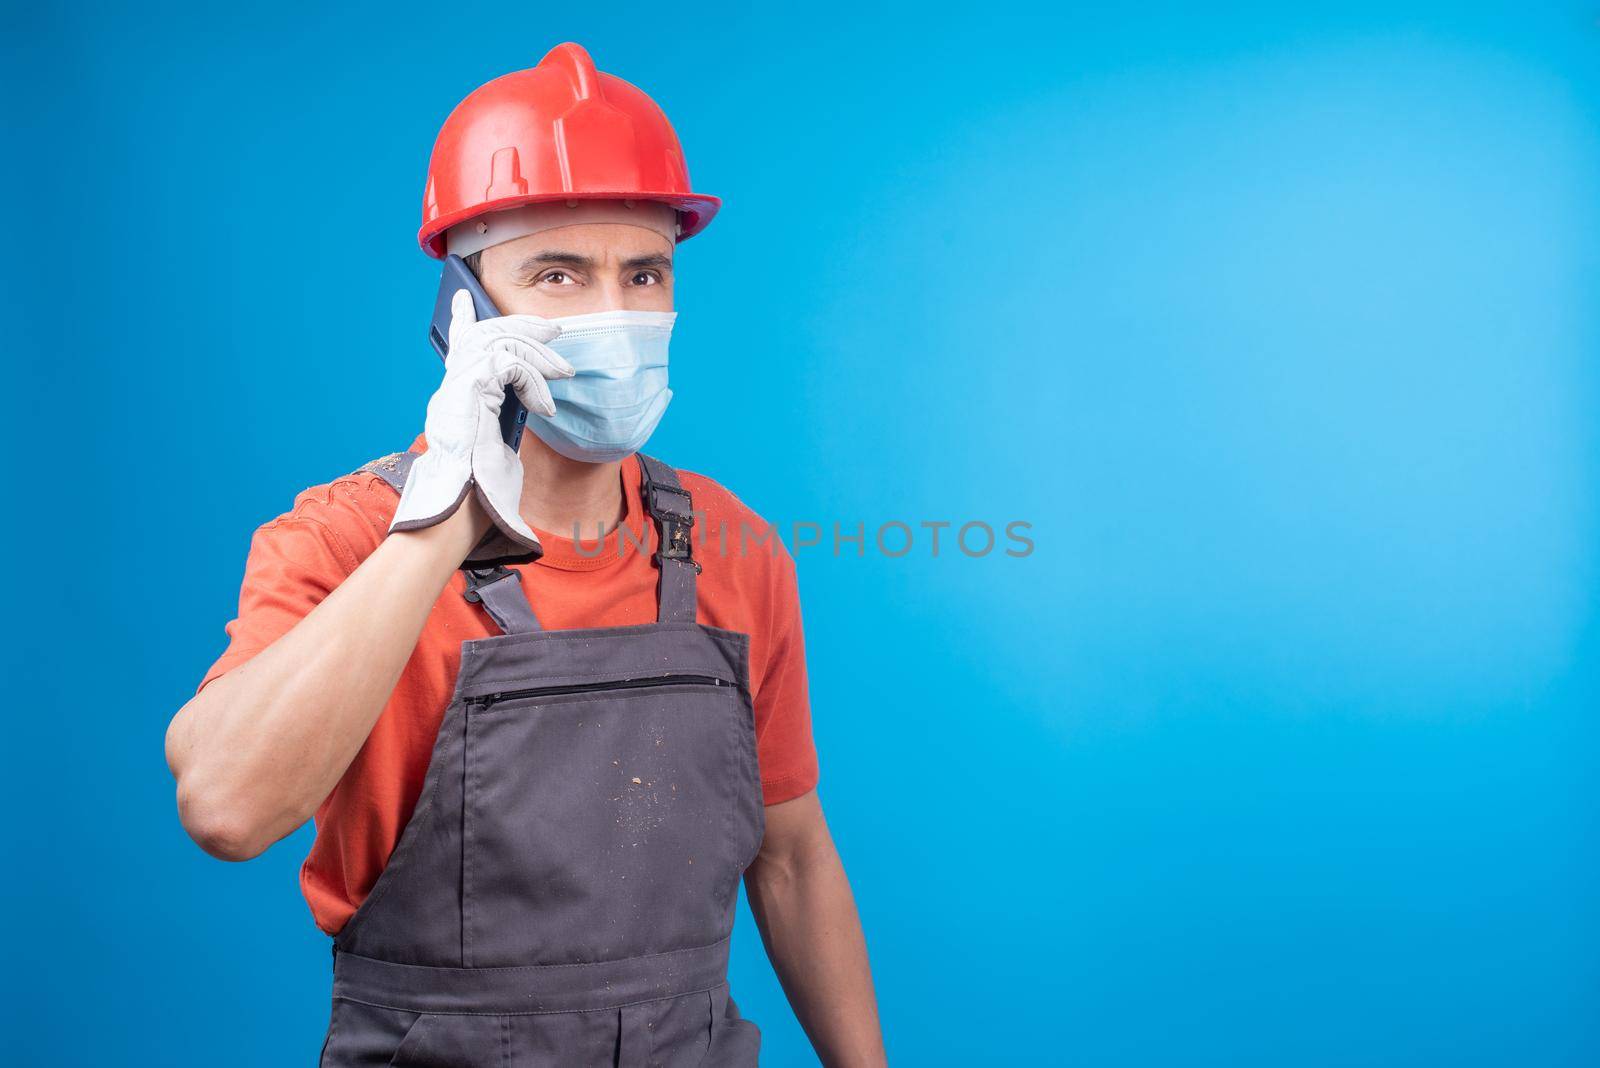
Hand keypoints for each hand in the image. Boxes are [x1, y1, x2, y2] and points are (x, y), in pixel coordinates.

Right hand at [389, 290, 573, 558]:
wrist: (464, 511)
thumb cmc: (483, 492)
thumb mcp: (499, 447)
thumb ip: (506, 418)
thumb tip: (529, 406)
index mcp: (457, 399)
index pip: (458, 349)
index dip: (461, 321)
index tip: (463, 299)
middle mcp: (452, 388)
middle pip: (485, 335)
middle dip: (522, 326)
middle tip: (556, 330)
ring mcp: (456, 387)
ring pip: (500, 342)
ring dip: (539, 353)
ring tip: (564, 371)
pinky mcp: (468, 389)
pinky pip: (508, 363)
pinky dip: (533, 379)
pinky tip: (546, 404)